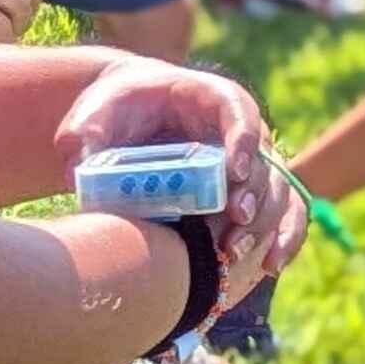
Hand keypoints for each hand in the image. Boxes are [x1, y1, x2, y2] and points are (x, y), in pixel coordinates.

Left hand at [58, 61, 302, 307]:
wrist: (130, 118)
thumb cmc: (117, 107)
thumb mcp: (94, 112)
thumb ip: (84, 134)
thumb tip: (79, 168)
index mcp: (211, 98)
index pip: (239, 112)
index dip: (243, 140)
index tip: (234, 171)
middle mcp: (242, 131)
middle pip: (264, 162)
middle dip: (253, 196)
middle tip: (232, 224)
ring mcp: (251, 164)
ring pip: (277, 193)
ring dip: (264, 225)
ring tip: (233, 253)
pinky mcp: (249, 193)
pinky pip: (285, 213)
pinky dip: (284, 237)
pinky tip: (271, 265)